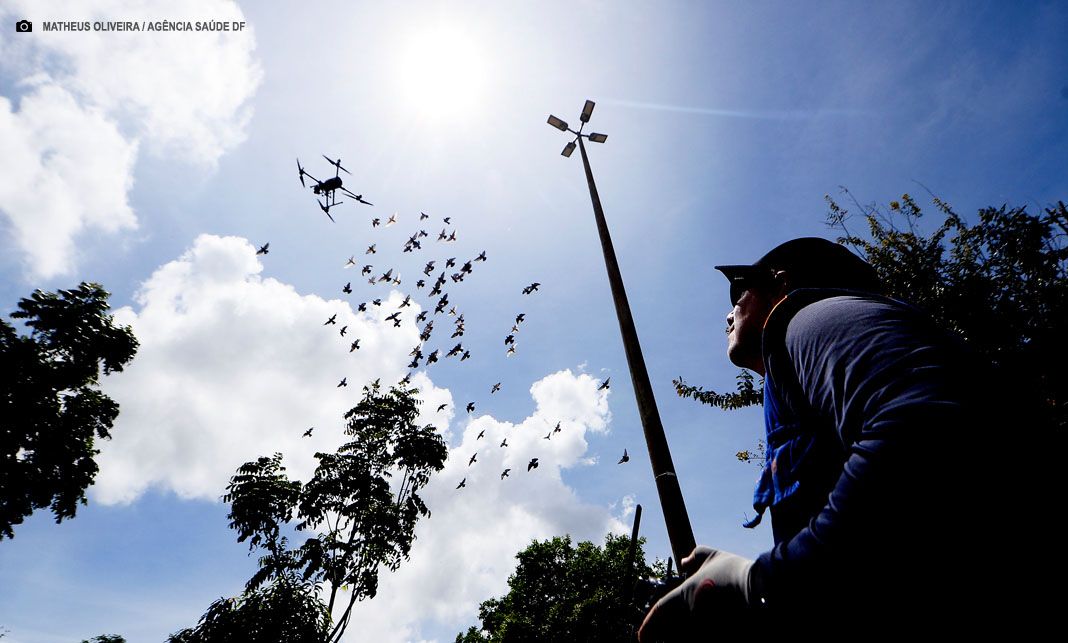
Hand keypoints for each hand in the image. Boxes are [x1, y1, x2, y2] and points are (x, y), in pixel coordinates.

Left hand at [637, 546, 755, 641]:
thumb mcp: (716, 556)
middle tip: (652, 640)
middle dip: (661, 635)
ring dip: (679, 635)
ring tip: (673, 637)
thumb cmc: (737, 573)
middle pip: (670, 630)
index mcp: (686, 594)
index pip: (660, 611)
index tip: (642, 637)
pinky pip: (702, 637)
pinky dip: (696, 635)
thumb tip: (683, 560)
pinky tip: (697, 632)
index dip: (649, 624)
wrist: (763, 591)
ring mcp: (704, 625)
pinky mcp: (719, 631)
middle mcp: (691, 612)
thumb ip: (697, 555)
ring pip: (684, 635)